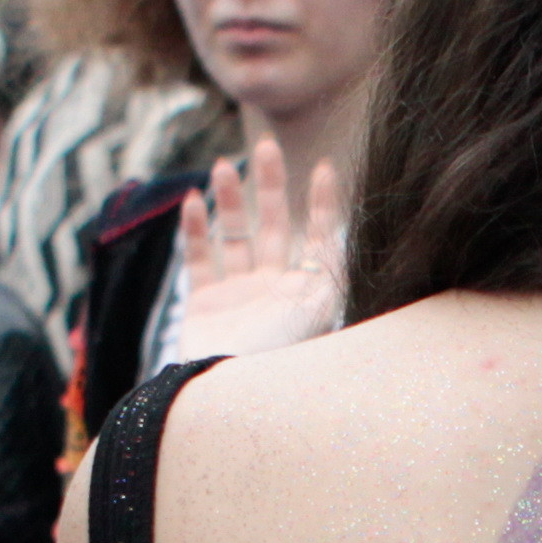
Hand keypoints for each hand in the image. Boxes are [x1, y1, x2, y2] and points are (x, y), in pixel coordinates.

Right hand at [164, 136, 345, 358]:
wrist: (229, 397)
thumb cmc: (278, 357)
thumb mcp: (317, 309)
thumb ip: (332, 268)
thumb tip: (348, 229)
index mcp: (305, 292)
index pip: (318, 238)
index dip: (322, 204)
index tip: (325, 168)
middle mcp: (274, 290)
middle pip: (274, 227)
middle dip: (271, 186)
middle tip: (268, 145)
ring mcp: (238, 296)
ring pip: (235, 236)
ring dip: (231, 199)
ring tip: (224, 165)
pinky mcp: (205, 305)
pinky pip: (200, 259)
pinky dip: (195, 229)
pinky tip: (193, 200)